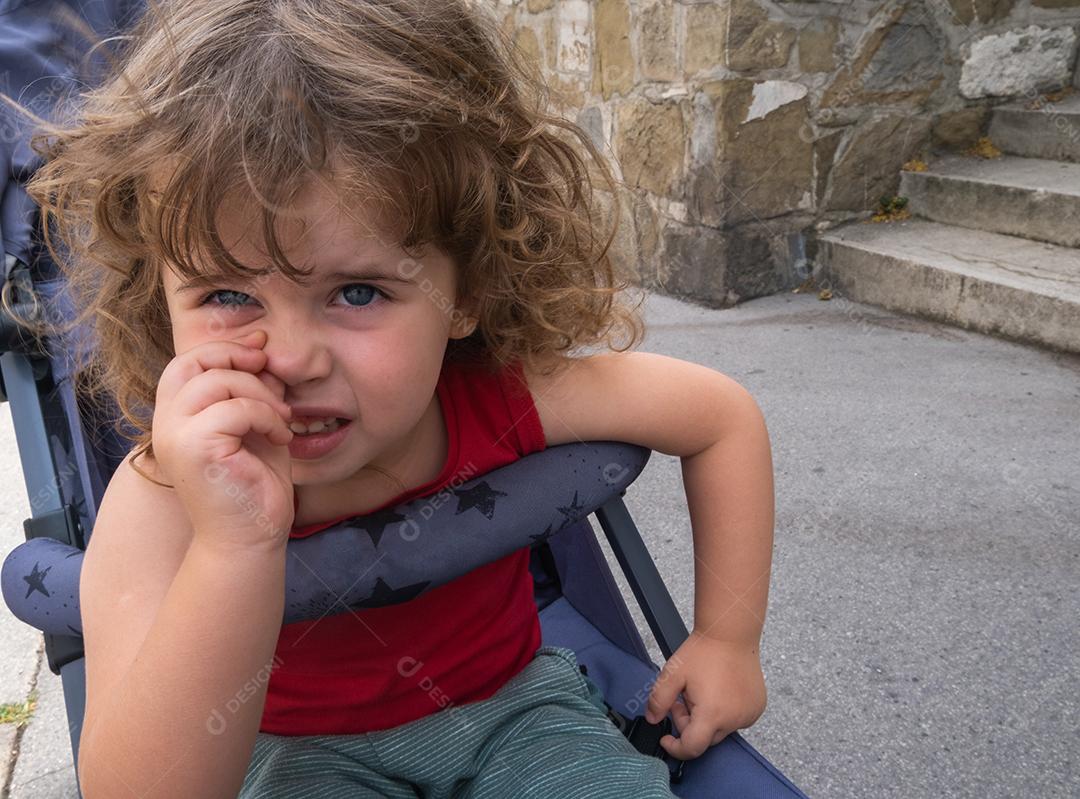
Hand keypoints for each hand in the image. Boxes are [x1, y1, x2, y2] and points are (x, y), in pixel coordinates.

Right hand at [152, 329, 294, 550]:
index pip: (187, 362)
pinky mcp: (194, 448)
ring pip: (217, 382)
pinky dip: (266, 416)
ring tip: (282, 420)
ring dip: (260, 394)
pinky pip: (235, 409)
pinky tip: (280, 437)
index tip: (261, 347)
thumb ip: (253, 392)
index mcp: (176, 418)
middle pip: (192, 362)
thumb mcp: (257, 426)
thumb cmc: (254, 486)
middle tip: (270, 371)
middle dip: (236, 358)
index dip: (224, 348)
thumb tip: (263, 352)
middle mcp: (166, 424)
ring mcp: (175, 436)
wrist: (249, 538)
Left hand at [643, 631, 766, 759]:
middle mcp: (734, 719)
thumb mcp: (672, 675)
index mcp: (712, 714)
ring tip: (702, 691)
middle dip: (689, 723)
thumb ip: (658, 701)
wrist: (731, 632)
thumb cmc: (704, 651)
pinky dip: (724, 712)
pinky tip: (718, 691)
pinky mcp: (758, 707)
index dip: (676, 747)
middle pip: (706, 738)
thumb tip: (652, 719)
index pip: (693, 748)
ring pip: (720, 729)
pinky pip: (736, 719)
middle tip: (682, 698)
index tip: (667, 739)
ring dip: (707, 717)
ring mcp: (749, 714)